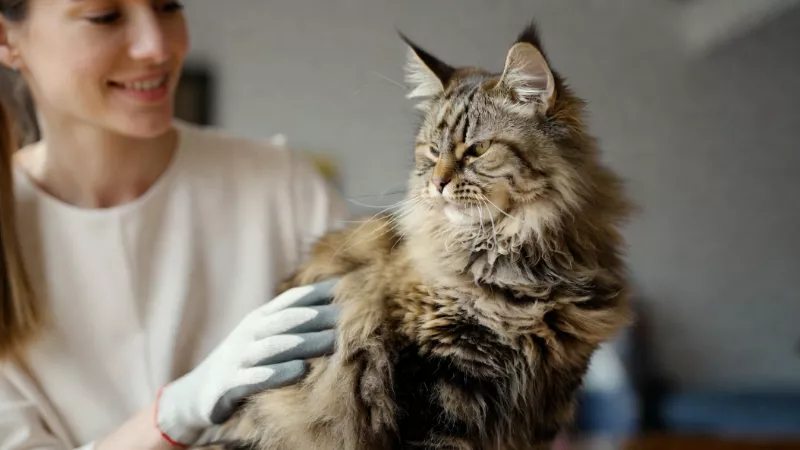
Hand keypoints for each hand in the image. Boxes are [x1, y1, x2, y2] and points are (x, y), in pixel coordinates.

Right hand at [155, 279, 339, 446]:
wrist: (196, 393)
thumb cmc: (243, 363)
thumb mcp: (265, 338)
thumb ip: (293, 325)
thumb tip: (335, 311)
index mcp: (261, 319)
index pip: (293, 300)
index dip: (320, 292)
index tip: (350, 286)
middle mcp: (250, 333)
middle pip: (288, 320)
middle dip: (319, 316)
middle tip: (350, 315)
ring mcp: (238, 357)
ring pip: (274, 346)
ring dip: (304, 343)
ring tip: (333, 342)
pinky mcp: (229, 384)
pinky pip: (254, 378)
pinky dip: (275, 374)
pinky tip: (298, 371)